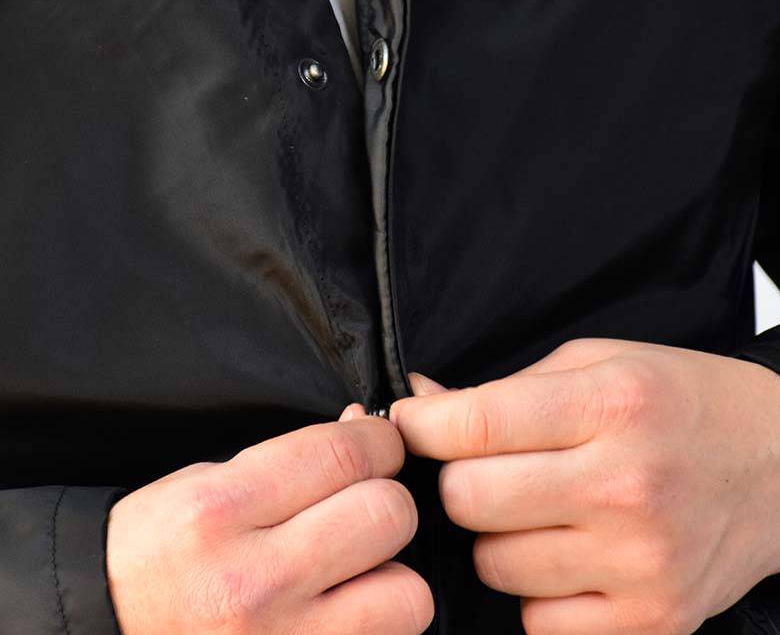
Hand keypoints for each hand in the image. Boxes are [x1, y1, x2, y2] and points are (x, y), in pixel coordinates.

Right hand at [107, 409, 432, 634]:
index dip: (379, 440)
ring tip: (355, 568)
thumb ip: (290, 458)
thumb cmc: (157, 551)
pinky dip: (380, 621)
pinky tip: (345, 607)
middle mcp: (254, 581)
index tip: (377, 443)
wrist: (104, 630)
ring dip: (392, 573)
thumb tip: (366, 432)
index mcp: (220, 511)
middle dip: (387, 497)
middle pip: (388, 515)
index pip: (346, 455)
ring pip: (408, 594)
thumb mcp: (202, 482)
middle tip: (362, 502)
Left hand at [391, 339, 779, 634]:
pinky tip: (567, 553)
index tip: (412, 422)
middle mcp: (626, 485)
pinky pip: (537, 620)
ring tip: (538, 508)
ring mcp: (641, 563)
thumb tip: (419, 400)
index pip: (472, 425)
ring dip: (496, 537)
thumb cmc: (679, 400)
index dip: (420, 424)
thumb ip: (504, 388)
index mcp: (610, 404)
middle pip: (469, 500)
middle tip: (482, 466)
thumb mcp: (598, 362)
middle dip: (456, 481)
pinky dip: (535, 590)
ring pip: (494, 564)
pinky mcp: (653, 620)